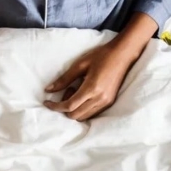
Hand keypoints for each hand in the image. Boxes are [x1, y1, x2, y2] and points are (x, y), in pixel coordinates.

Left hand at [43, 12, 157, 121]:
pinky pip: (91, 113)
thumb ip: (64, 79)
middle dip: (64, 107)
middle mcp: (100, 99)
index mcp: (92, 88)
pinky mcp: (110, 102)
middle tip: (67, 90)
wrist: (124, 54)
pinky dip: (82, 109)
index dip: (55, 107)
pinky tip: (83, 95)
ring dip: (74, 109)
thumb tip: (48, 90)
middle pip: (75, 115)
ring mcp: (106, 102)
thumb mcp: (80, 65)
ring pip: (83, 117)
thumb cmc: (101, 56)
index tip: (46, 102)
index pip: (69, 106)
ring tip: (76, 91)